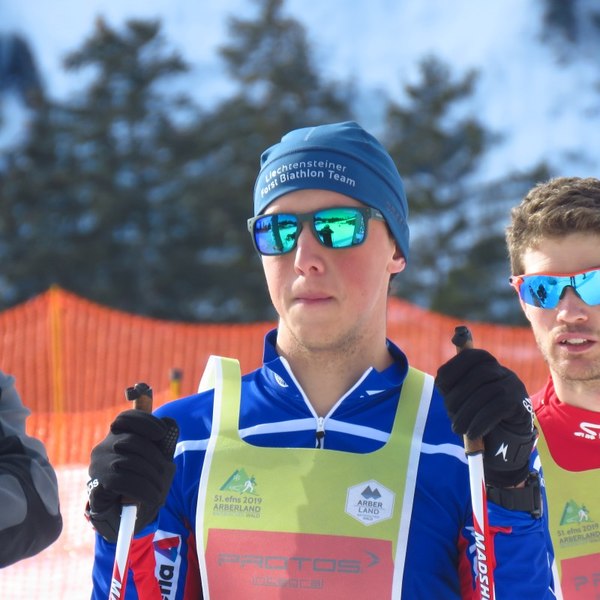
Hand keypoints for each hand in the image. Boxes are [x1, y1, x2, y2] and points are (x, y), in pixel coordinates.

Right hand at [86, 409, 178, 541]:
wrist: (126, 515)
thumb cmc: (143, 482)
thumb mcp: (157, 461)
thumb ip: (163, 442)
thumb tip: (170, 423)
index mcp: (117, 437)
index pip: (125, 418)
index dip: (145, 421)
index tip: (162, 433)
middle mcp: (103, 448)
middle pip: (131, 440)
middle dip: (154, 456)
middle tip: (165, 472)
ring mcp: (98, 466)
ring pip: (127, 461)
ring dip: (150, 476)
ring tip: (160, 490)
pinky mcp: (96, 485)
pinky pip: (122, 482)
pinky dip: (142, 489)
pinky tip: (152, 496)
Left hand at [435, 349, 536, 486]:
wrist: (507, 442)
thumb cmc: (479, 416)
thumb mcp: (463, 400)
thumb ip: (452, 388)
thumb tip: (441, 381)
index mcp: (487, 365)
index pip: (470, 356)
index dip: (453, 368)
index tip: (441, 385)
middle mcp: (502, 371)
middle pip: (478, 375)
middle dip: (458, 395)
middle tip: (449, 413)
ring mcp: (514, 386)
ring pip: (488, 392)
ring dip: (467, 412)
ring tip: (457, 428)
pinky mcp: (521, 403)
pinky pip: (499, 408)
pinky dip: (481, 421)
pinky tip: (472, 433)